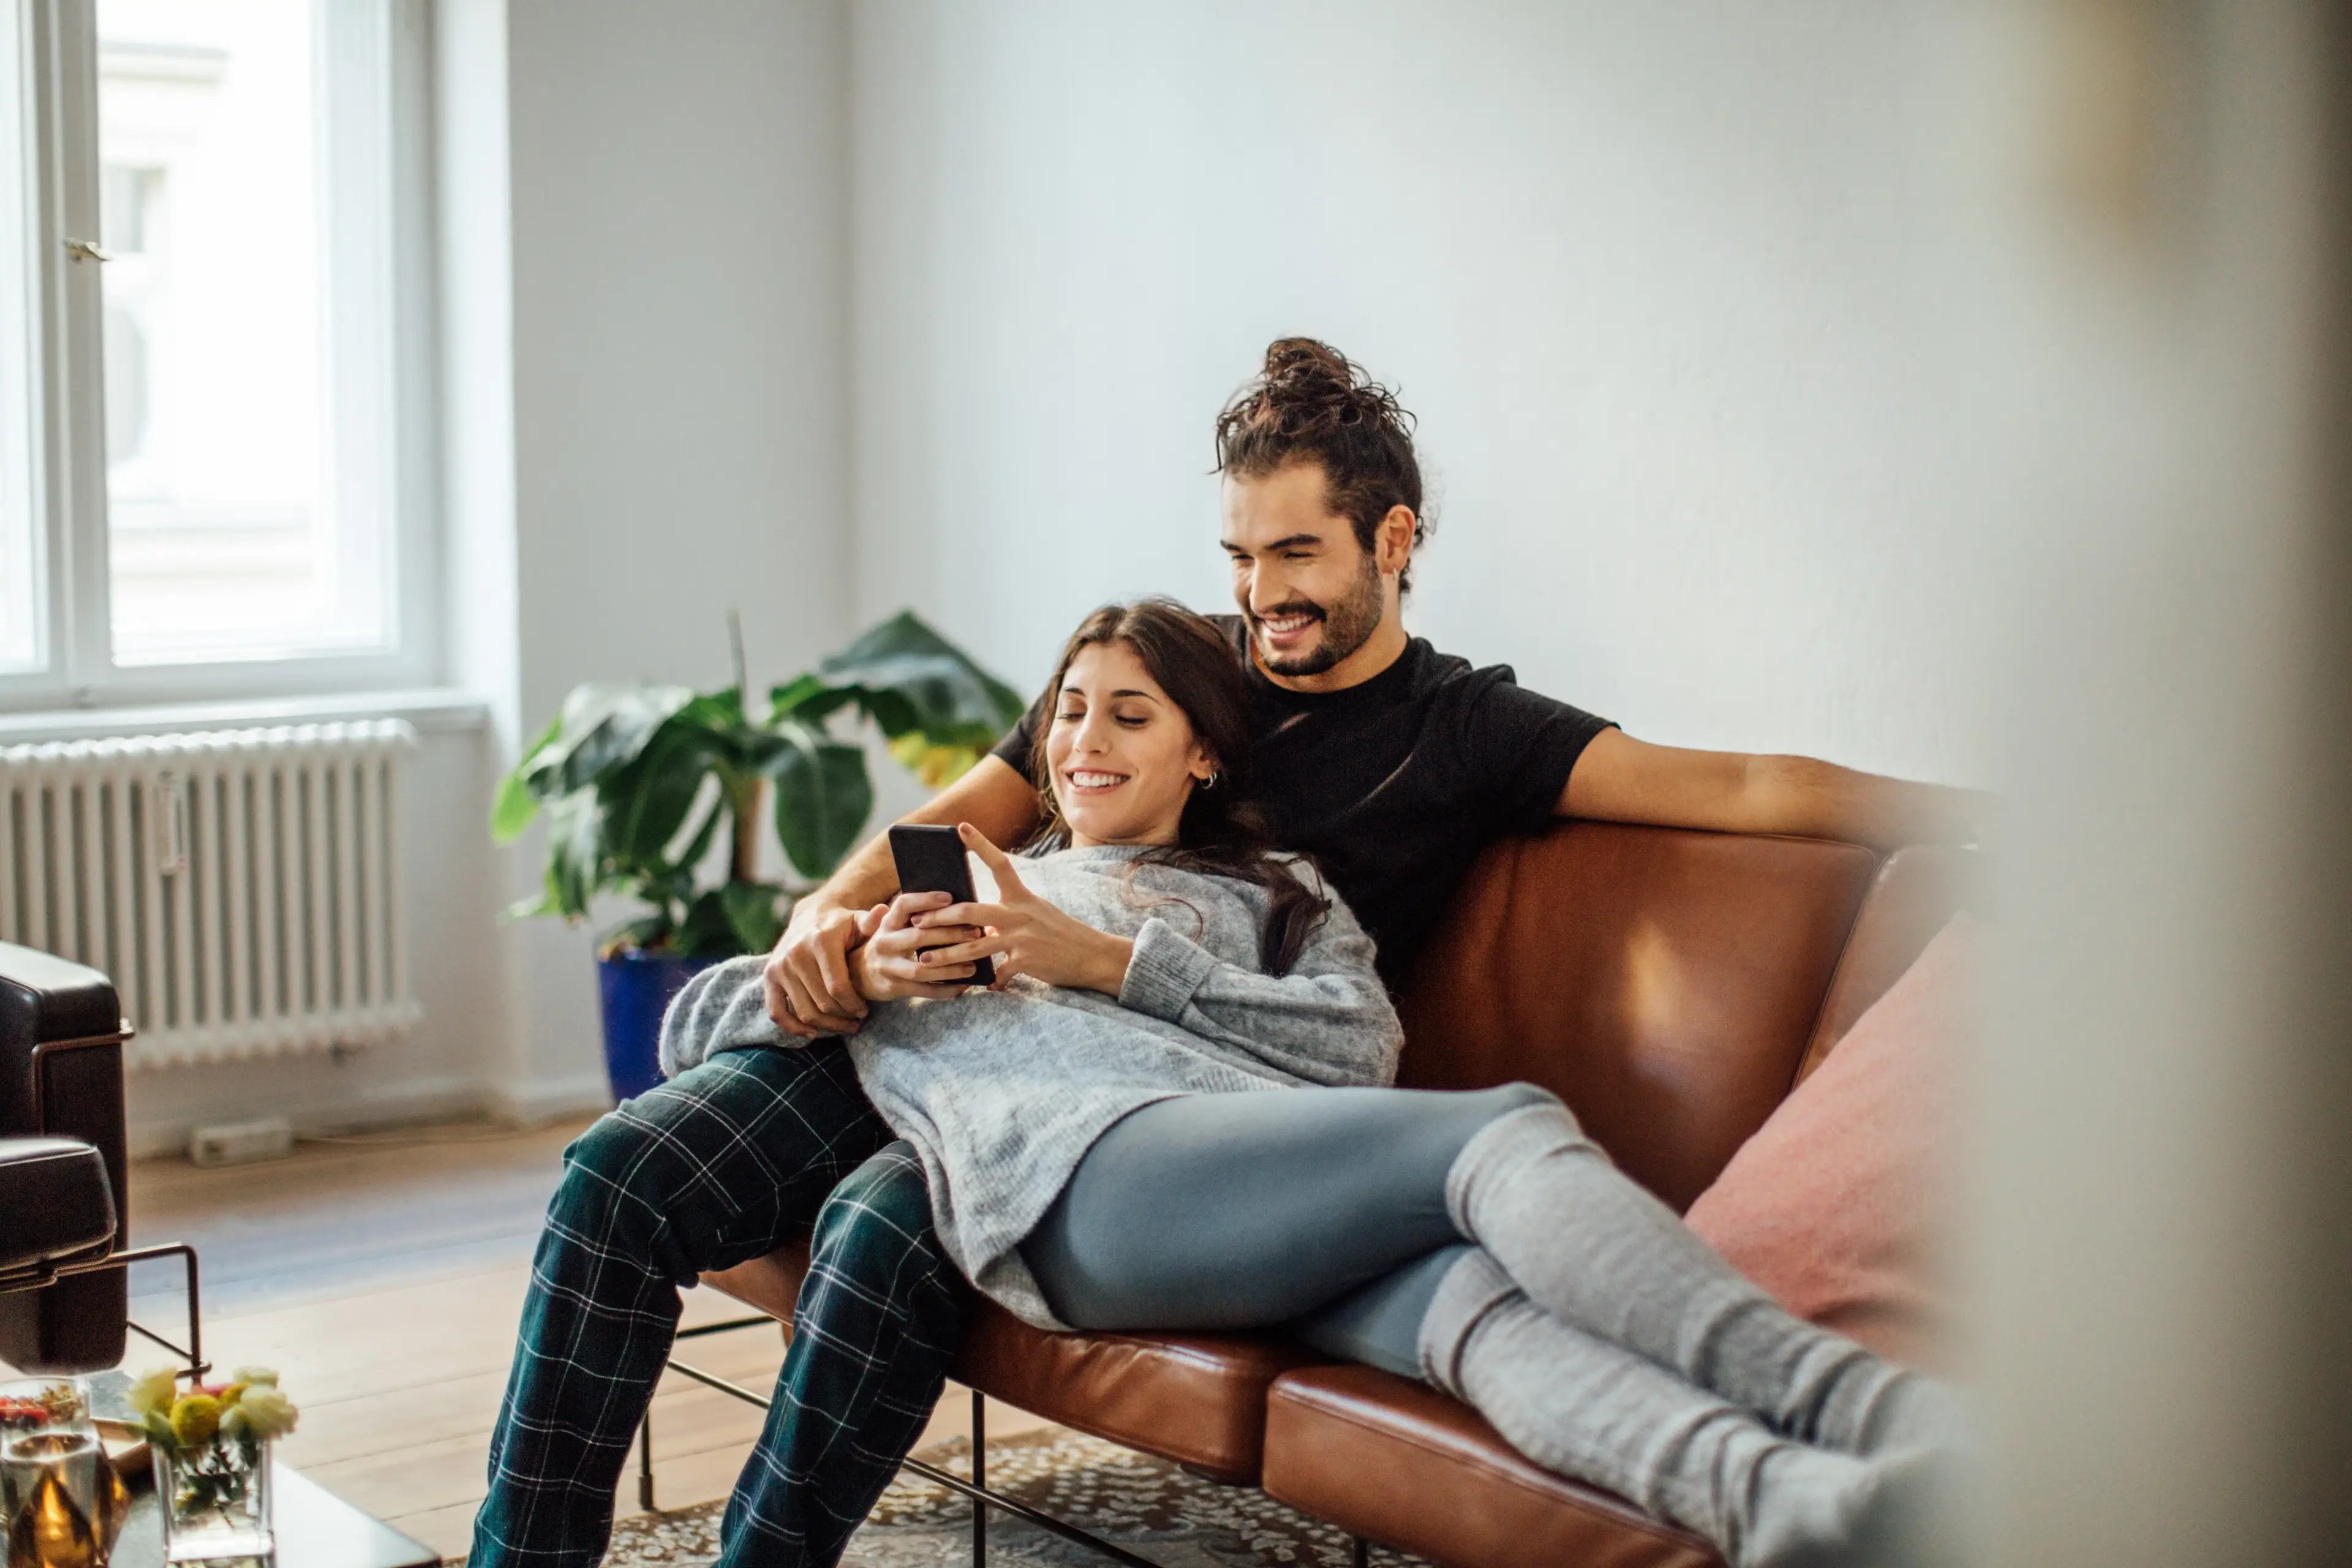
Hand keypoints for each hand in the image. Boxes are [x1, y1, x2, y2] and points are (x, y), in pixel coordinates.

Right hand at [764, 903, 877, 1036]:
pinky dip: (792, 1027)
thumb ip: (872, 922)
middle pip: (822, 1003)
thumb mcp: (859, 920)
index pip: (838, 988)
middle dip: (843, 1017)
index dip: (854, 1005)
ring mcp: (780, 966)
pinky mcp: (769, 976)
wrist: (811, 915)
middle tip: (857, 1021)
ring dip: (826, 1026)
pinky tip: (812, 1033)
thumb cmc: (842, 924)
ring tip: (844, 1026)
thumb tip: (884, 912)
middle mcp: (796, 954)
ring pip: (804, 1011)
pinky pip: (777, 1011)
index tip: (865, 1010)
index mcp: (820, 941)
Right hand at [850, 892, 985, 1000]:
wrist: (859, 974)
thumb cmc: (888, 943)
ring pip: (923, 968)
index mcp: (887, 922)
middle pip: (919, 937)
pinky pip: (924, 990)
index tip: (950, 897)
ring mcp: (888, 967)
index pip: (904, 905)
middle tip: (976, 933)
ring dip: (951, 968)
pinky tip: (964, 986)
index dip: (926, 899)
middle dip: (950, 934)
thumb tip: (945, 899)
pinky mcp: (894, 987)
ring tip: (974, 965)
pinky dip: (946, 989)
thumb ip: (909, 914)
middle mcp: (885, 943)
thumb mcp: (890, 925)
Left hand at [911, 823, 1134, 995]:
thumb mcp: (1037, 913)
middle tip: (916, 921)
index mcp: (1022, 896)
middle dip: (938, 917)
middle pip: (970, 911)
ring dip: (946, 955)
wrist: (1092, 955)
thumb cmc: (1062, 933)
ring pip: (974, 946)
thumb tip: (980, 922)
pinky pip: (999, 973)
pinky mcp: (1027, 960)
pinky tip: (984, 986)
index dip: (979, 844)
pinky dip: (990, 981)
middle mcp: (1019, 913)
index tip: (960, 827)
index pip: (999, 863)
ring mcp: (1022, 937)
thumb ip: (1008, 914)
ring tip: (925, 960)